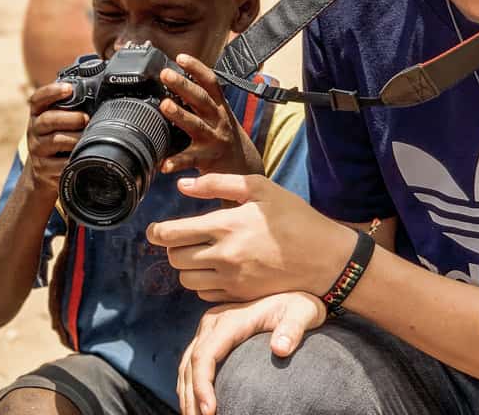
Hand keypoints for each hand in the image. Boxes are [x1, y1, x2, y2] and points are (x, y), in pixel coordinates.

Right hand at [25, 83, 87, 195]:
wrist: (45, 170)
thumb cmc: (59, 136)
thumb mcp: (60, 119)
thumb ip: (71, 106)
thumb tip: (98, 93)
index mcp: (38, 113)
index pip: (38, 99)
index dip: (52, 92)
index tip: (69, 88)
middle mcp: (34, 130)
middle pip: (47, 120)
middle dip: (69, 118)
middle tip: (86, 118)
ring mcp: (37, 149)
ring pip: (55, 141)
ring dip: (74, 138)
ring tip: (87, 137)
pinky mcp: (43, 168)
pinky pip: (59, 163)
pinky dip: (73, 159)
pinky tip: (81, 155)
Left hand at [147, 174, 355, 300]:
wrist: (324, 257)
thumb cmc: (294, 216)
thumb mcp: (260, 188)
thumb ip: (218, 184)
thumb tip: (182, 186)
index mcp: (226, 225)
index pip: (174, 234)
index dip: (157, 232)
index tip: (153, 229)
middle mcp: (224, 256)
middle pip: (175, 258)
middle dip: (171, 247)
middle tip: (181, 237)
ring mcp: (232, 280)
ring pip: (187, 280)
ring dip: (186, 266)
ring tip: (198, 252)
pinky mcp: (241, 296)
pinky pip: (205, 295)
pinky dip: (203, 283)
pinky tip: (216, 268)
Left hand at [159, 54, 262, 176]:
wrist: (244, 166)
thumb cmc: (225, 136)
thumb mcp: (220, 113)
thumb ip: (202, 100)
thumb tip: (177, 82)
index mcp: (219, 106)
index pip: (209, 82)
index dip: (196, 68)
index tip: (180, 57)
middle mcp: (217, 120)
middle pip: (200, 99)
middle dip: (183, 85)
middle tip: (165, 74)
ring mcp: (212, 139)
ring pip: (195, 125)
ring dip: (180, 114)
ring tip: (164, 106)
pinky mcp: (206, 159)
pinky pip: (190, 159)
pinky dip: (176, 162)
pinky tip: (164, 164)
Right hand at [178, 292, 325, 414]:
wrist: (294, 296)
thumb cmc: (298, 307)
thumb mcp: (302, 314)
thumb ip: (292, 329)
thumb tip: (281, 349)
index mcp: (231, 319)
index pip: (205, 354)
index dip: (202, 385)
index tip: (210, 412)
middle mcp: (215, 321)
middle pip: (191, 363)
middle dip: (192, 398)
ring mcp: (211, 328)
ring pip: (187, 364)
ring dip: (188, 394)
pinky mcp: (213, 336)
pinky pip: (193, 362)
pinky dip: (190, 385)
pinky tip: (197, 404)